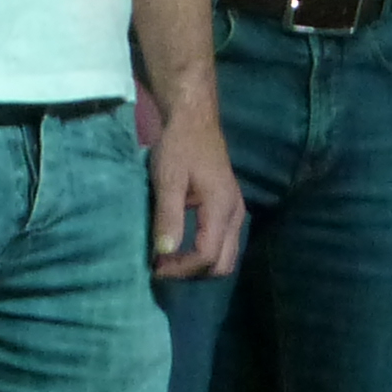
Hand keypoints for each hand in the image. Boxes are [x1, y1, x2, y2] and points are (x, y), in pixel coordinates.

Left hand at [150, 98, 245, 280]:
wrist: (194, 118)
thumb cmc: (179, 146)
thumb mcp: (168, 179)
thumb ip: (168, 216)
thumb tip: (163, 252)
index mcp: (222, 207)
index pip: (207, 256)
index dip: (181, 268)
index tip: (155, 267)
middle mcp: (236, 214)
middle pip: (223, 264)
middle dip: (193, 273)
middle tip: (163, 266)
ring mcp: (236, 212)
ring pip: (226, 257)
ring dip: (200, 265)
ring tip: (169, 258)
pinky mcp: (229, 208)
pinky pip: (224, 244)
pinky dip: (205, 253)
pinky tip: (182, 245)